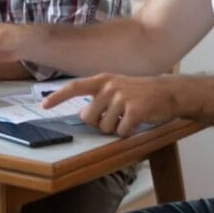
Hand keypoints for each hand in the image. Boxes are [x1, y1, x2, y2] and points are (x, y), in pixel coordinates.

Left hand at [42, 74, 174, 136]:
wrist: (169, 92)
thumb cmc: (141, 93)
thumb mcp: (117, 87)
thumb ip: (99, 98)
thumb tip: (82, 115)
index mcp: (103, 80)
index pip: (74, 87)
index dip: (58, 97)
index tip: (44, 105)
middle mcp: (109, 87)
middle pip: (88, 117)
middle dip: (99, 123)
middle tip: (115, 116)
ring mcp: (122, 98)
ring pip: (104, 127)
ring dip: (115, 128)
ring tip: (128, 116)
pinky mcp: (134, 110)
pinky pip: (121, 132)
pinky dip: (128, 132)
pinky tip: (137, 121)